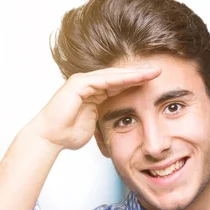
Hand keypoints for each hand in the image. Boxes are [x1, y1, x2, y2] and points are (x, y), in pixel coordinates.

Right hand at [26, 66, 160, 150]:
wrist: (50, 138)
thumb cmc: (69, 134)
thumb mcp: (96, 125)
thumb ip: (107, 118)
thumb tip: (121, 124)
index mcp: (94, 93)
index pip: (120, 84)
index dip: (137, 82)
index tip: (156, 82)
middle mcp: (89, 84)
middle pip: (119, 76)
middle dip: (139, 73)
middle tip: (159, 71)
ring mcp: (82, 82)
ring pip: (113, 75)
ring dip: (133, 73)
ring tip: (152, 72)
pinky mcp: (78, 84)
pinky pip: (103, 80)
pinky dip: (120, 78)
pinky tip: (135, 77)